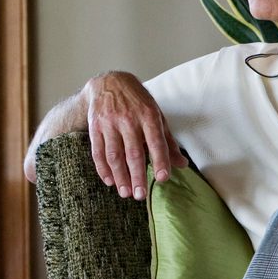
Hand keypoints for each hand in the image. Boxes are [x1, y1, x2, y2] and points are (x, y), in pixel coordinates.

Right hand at [84, 72, 183, 198]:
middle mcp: (128, 119)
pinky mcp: (95, 126)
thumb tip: (182, 165)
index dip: (160, 161)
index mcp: (148, 115)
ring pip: (114, 155)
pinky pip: (98, 151)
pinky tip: (110, 181)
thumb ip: (168, 142)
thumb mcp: (157, 116)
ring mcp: (109, 123)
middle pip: (133, 152)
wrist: (109, 82)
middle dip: (137, 176)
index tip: (162, 179)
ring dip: (120, 176)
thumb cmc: (138, 102)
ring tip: (125, 193)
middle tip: (140, 196)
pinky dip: (103, 168)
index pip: (156, 142)